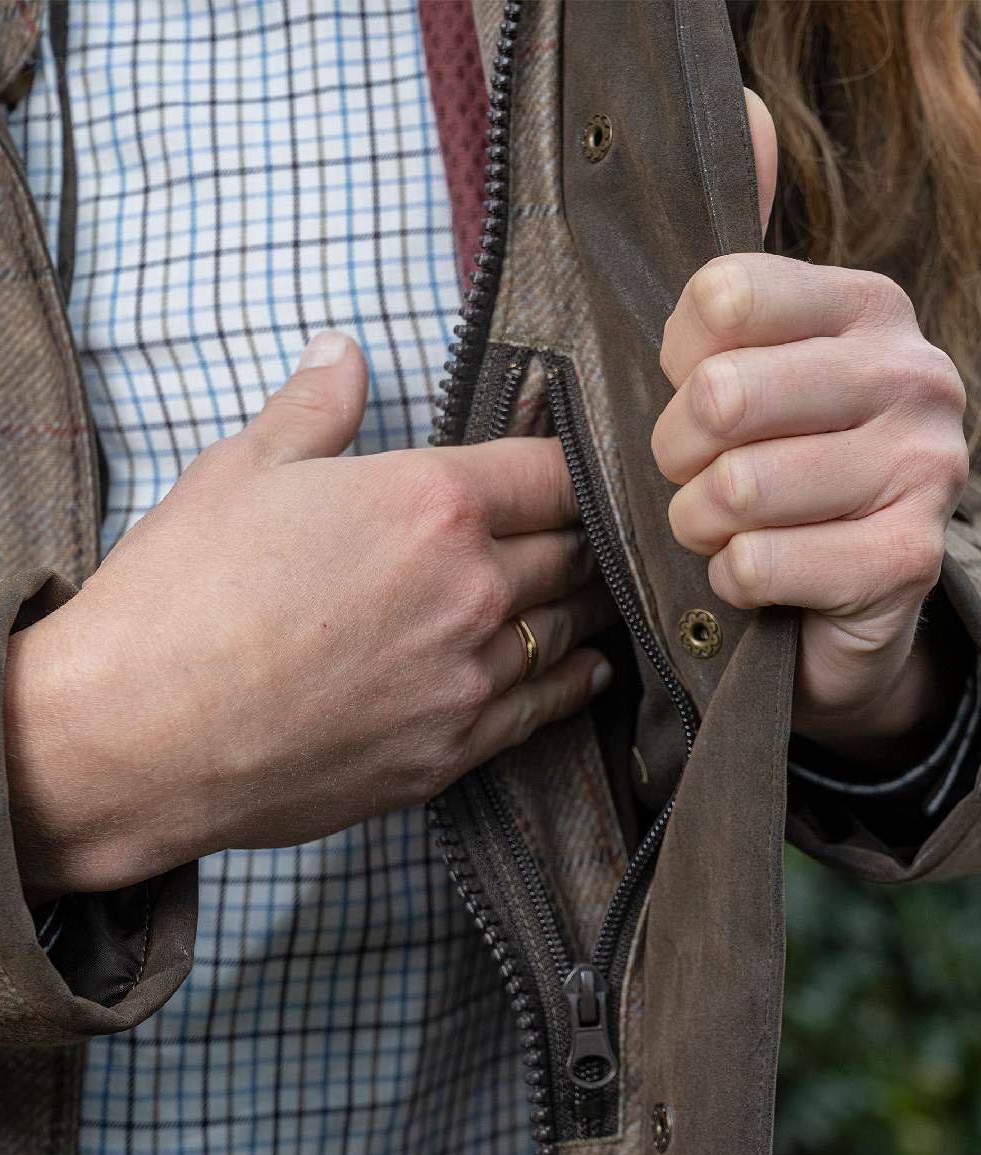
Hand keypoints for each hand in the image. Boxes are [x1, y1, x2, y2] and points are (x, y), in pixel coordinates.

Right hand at [5, 331, 615, 901]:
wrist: (135, 735)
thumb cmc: (179, 596)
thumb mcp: (239, 471)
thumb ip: (313, 408)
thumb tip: (341, 351)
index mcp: (430, 504)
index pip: (553, 470)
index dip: (575, 461)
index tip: (579, 463)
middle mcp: (469, 589)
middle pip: (572, 550)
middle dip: (587, 532)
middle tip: (596, 526)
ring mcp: (465, 677)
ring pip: (566, 628)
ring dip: (588, 603)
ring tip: (602, 589)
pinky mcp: (448, 752)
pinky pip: (541, 709)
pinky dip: (574, 681)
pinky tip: (590, 667)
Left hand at [651, 93, 969, 765]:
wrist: (838, 597)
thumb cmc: (775, 471)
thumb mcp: (749, 362)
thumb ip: (738, 265)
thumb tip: (749, 112)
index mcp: (864, 305)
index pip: (720, 300)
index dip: (676, 365)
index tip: (694, 393)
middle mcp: (909, 372)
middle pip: (722, 398)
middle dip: (676, 456)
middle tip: (694, 476)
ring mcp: (923, 465)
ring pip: (736, 488)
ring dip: (699, 524)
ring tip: (723, 528)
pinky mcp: (906, 557)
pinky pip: (759, 563)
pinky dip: (732, 580)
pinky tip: (755, 574)